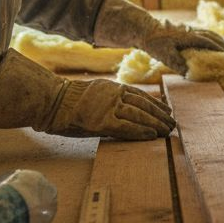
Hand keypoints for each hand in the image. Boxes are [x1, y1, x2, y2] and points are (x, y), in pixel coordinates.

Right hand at [46, 79, 174, 139]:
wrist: (50, 103)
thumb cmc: (68, 103)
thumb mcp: (94, 95)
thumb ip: (111, 100)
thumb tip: (127, 111)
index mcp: (113, 87)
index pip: (140, 95)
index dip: (156, 104)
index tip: (168, 110)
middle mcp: (113, 95)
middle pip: (143, 105)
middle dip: (160, 115)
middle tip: (172, 123)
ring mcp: (107, 107)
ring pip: (139, 115)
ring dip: (156, 124)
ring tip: (167, 131)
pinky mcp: (101, 122)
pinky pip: (126, 127)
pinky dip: (141, 131)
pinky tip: (152, 135)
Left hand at [94, 0, 223, 74]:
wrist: (143, 29)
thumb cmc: (154, 43)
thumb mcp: (165, 55)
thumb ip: (178, 64)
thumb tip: (190, 73)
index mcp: (189, 36)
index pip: (208, 42)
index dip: (219, 48)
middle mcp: (191, 31)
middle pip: (211, 35)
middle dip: (222, 43)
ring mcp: (187, 29)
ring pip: (206, 32)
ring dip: (217, 38)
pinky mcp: (183, 30)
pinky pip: (201, 32)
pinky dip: (209, 36)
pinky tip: (209, 42)